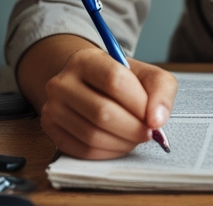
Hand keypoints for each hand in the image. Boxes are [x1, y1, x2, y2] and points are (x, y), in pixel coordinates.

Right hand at [30, 38, 176, 159]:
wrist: (88, 84)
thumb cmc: (120, 80)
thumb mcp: (145, 74)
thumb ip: (161, 90)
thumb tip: (157, 120)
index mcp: (85, 60)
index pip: (114, 80)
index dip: (139, 103)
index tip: (153, 117)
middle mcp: (62, 82)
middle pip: (102, 112)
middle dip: (133, 128)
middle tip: (148, 133)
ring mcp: (52, 107)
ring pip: (92, 135)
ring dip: (122, 143)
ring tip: (134, 137)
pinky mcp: (51, 130)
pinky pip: (83, 150)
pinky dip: (108, 152)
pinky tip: (119, 143)